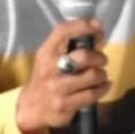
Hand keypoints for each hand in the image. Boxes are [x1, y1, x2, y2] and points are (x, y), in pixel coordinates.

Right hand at [16, 18, 108, 133]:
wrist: (31, 108)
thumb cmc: (46, 78)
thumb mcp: (50, 58)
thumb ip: (70, 45)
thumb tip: (98, 30)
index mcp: (46, 53)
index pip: (62, 31)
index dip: (82, 25)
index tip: (97, 26)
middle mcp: (50, 69)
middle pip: (84, 56)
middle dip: (99, 57)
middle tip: (102, 60)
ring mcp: (57, 88)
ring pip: (92, 76)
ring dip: (102, 75)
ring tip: (100, 76)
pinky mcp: (65, 105)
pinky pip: (92, 94)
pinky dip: (103, 88)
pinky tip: (103, 86)